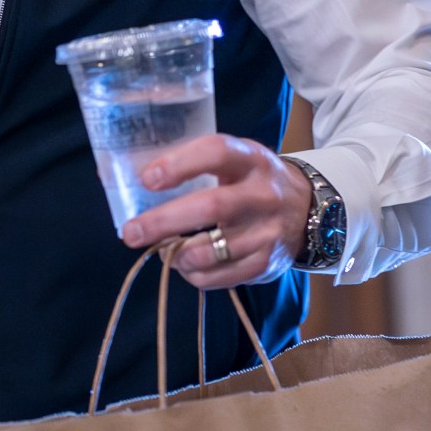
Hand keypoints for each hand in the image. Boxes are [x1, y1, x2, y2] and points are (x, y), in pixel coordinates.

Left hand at [119, 135, 310, 289]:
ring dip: (176, 254)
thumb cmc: (251, 181)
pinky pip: (219, 277)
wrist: (308, 210)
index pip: (216, 152)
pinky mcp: (265, 263)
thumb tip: (122, 178)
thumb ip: (190, 165)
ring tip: (161, 249)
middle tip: (131, 233)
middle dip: (164, 221)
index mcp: (251, 159)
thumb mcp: (234, 161)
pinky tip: (185, 264)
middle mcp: (263, 194)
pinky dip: (193, 274)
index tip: (147, 179)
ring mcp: (267, 231)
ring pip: (212, 250)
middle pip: (212, 207)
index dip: (179, 164)